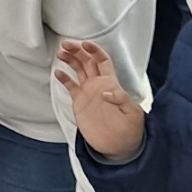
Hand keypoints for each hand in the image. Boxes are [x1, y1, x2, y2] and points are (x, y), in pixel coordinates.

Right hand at [55, 40, 145, 161]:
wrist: (118, 146)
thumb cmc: (130, 130)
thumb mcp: (133, 115)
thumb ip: (122, 100)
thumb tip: (106, 91)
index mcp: (111, 84)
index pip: (103, 61)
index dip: (94, 50)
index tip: (85, 44)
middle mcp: (99, 85)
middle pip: (87, 61)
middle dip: (77, 50)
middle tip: (66, 44)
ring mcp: (88, 92)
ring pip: (78, 69)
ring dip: (70, 59)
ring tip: (61, 53)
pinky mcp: (79, 101)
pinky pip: (70, 86)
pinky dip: (64, 78)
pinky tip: (58, 72)